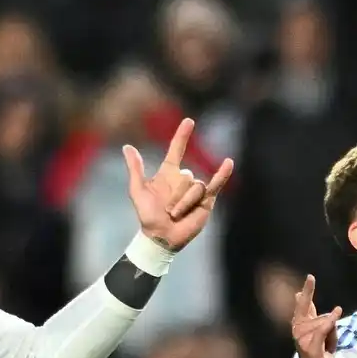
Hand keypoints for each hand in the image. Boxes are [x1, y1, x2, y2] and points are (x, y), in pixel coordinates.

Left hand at [122, 118, 233, 250]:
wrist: (161, 237)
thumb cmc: (147, 216)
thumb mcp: (137, 191)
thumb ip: (135, 169)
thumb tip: (127, 147)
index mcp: (167, 173)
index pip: (177, 149)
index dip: (182, 136)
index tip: (189, 121)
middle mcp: (183, 179)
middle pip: (185, 175)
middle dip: (176, 195)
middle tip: (167, 211)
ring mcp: (196, 189)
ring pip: (196, 187)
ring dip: (185, 203)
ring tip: (176, 215)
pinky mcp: (206, 200)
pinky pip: (215, 184)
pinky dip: (223, 174)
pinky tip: (228, 163)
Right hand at [291, 275, 341, 357]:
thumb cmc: (321, 357)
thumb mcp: (322, 335)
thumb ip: (317, 317)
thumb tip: (300, 296)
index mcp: (300, 326)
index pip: (303, 305)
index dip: (307, 291)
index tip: (310, 277)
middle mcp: (298, 330)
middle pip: (313, 312)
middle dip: (319, 312)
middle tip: (323, 333)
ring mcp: (302, 339)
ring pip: (322, 321)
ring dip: (331, 333)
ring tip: (328, 348)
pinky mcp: (310, 347)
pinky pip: (322, 328)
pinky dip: (329, 321)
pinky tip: (336, 313)